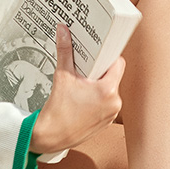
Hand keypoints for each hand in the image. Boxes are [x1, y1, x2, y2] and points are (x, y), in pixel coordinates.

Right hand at [29, 24, 124, 153]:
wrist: (51, 136)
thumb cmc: (57, 112)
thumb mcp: (62, 76)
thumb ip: (65, 51)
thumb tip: (64, 32)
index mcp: (107, 90)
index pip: (118, 63)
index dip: (108, 56)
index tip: (98, 54)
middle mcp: (114, 103)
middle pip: (113, 76)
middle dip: (100, 70)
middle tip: (86, 68)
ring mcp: (112, 114)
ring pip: (111, 89)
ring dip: (99, 85)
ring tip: (83, 84)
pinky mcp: (107, 121)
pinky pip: (107, 102)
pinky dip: (98, 98)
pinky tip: (84, 98)